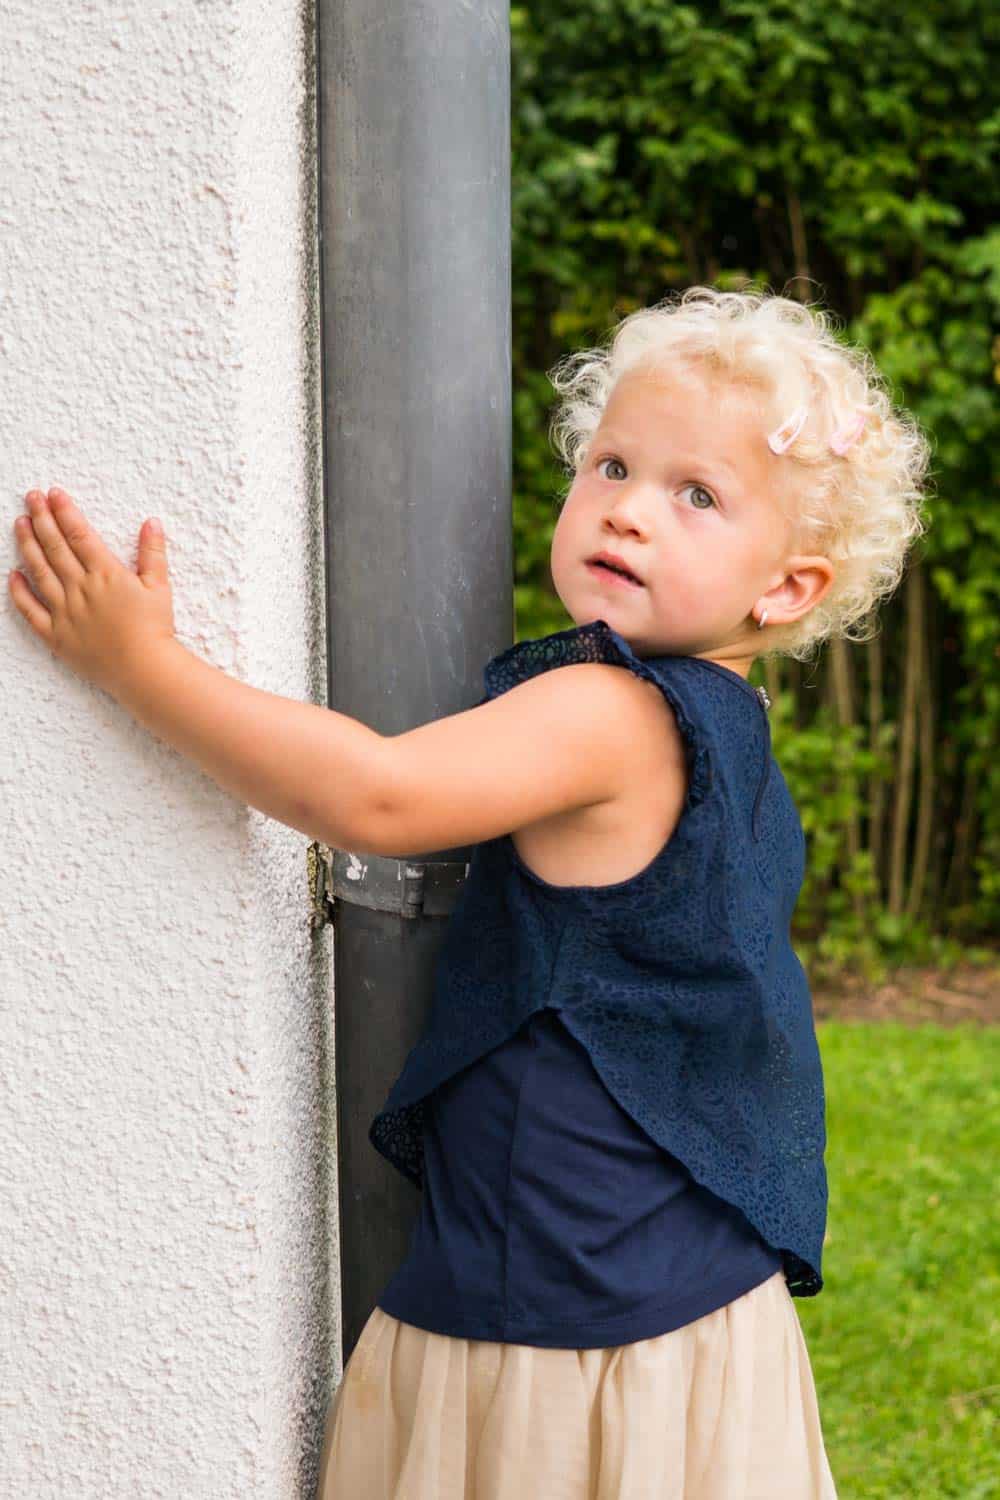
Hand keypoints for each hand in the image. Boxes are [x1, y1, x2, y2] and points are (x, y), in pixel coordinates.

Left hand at [9, 486, 176, 696]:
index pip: (79, 534)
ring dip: (27, 545)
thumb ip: (152, 552)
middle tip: (31, 497)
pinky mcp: (56, 635)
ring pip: (39, 571)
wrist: (144, 671)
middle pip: (55, 546)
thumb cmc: (155, 630)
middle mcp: (80, 588)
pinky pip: (31, 610)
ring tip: (19, 524)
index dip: (64, 511)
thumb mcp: (160, 587)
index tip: (53, 494)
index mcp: (106, 574)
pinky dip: (20, 592)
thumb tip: (151, 523)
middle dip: (41, 518)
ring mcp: (64, 611)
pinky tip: (14, 575)